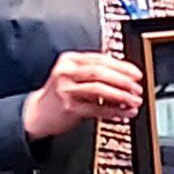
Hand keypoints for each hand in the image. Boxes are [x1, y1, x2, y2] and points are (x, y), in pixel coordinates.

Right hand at [23, 52, 145, 138]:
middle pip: (100, 72)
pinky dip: (111, 112)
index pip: (100, 58)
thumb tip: (126, 78)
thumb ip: (95, 73)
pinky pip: (95, 109)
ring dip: (120, 96)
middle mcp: (66, 72)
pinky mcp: (68, 107)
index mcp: (70, 60)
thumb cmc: (60, 94)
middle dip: (123, 80)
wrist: (37, 114)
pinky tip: (122, 115)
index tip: (136, 74)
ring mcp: (65, 89)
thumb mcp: (74, 76)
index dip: (121, 66)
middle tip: (137, 88)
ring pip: (98, 89)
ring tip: (133, 102)